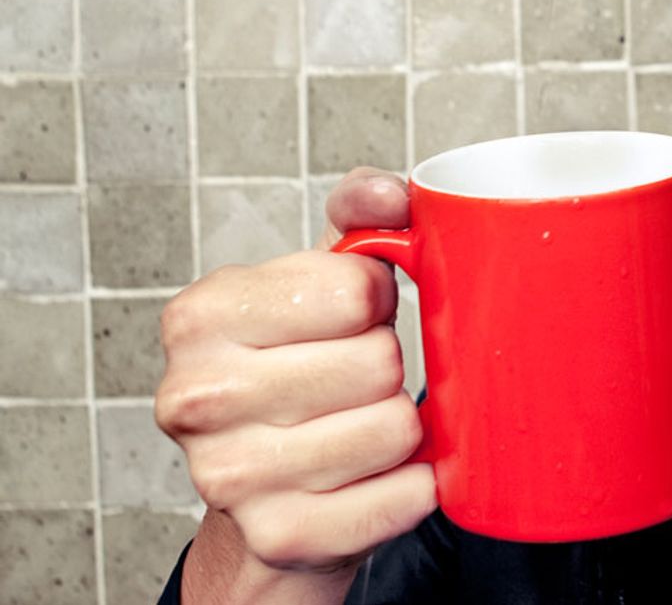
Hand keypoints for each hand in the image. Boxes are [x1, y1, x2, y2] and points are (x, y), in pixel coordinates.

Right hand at [156, 167, 435, 602]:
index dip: (377, 302)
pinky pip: (402, 498)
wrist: (266, 489)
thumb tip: (390, 196)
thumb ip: (359, 218)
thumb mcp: (314, 282)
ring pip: (396, 428)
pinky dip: (414, 485)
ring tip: (361, 426)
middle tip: (354, 381)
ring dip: (401, 428)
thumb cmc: (297, 367)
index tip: (353, 318)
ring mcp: (230, 476)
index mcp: (201, 315)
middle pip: (380, 362)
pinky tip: (381, 476)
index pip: (359, 289)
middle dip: (387, 368)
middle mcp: (197, 396)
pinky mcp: (281, 535)